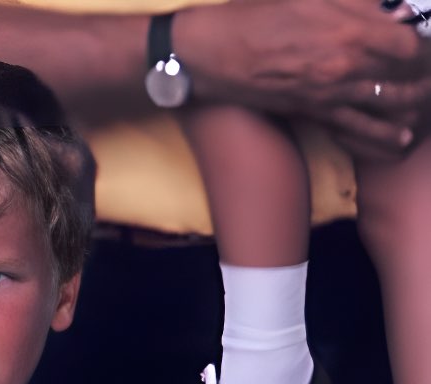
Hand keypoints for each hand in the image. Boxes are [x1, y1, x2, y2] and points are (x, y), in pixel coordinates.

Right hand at [176, 0, 430, 157]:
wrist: (209, 54)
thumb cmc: (251, 15)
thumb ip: (354, 1)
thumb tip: (394, 9)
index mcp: (348, 31)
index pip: (410, 43)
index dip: (423, 42)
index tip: (423, 40)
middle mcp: (345, 68)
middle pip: (407, 76)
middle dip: (424, 72)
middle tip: (427, 68)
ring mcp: (329, 95)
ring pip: (389, 105)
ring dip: (413, 101)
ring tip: (424, 96)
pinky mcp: (312, 112)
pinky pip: (357, 128)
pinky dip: (383, 134)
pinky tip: (402, 136)